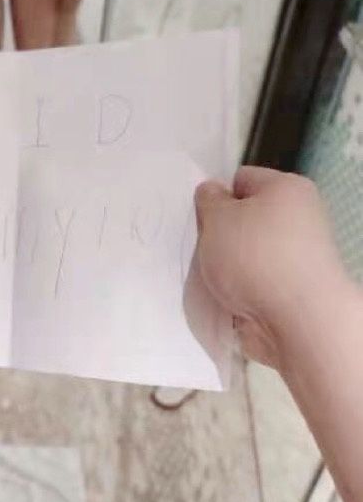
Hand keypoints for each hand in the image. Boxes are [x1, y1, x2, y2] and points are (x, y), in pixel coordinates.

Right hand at [194, 166, 350, 368]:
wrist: (297, 321)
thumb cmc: (255, 257)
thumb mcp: (218, 218)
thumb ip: (209, 201)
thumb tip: (214, 194)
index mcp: (288, 189)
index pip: (241, 179)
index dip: (216, 196)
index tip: (201, 219)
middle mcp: (300, 218)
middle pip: (245, 219)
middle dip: (220, 234)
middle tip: (202, 248)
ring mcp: (298, 257)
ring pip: (247, 253)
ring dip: (226, 265)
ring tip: (209, 277)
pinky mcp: (292, 290)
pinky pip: (254, 282)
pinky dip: (238, 289)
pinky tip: (223, 297)